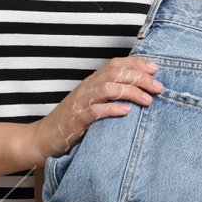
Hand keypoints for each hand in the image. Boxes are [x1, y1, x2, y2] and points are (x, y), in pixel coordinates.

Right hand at [27, 56, 162, 161]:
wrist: (43, 138)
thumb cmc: (71, 122)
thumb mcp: (91, 103)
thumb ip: (109, 95)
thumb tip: (138, 90)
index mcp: (91, 82)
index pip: (115, 64)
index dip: (136, 63)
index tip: (155, 68)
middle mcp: (86, 88)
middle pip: (115, 73)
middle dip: (140, 77)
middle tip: (158, 87)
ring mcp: (80, 103)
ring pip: (107, 88)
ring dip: (131, 92)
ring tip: (148, 100)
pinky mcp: (76, 120)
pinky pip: (95, 111)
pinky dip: (112, 109)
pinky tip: (126, 111)